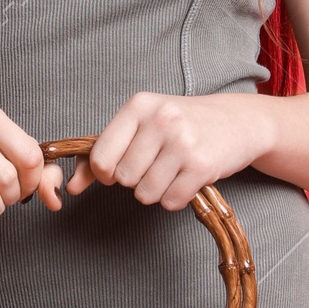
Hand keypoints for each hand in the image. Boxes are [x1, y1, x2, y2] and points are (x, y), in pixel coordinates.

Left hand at [65, 91, 277, 211]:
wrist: (239, 121)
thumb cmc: (182, 124)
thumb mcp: (142, 125)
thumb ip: (103, 153)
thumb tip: (70, 187)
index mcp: (139, 105)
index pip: (101, 158)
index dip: (106, 173)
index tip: (120, 168)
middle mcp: (161, 120)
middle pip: (124, 180)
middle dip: (136, 180)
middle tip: (156, 164)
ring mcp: (183, 143)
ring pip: (146, 194)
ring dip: (157, 191)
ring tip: (172, 171)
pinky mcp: (203, 166)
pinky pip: (171, 202)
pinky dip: (176, 198)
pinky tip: (187, 179)